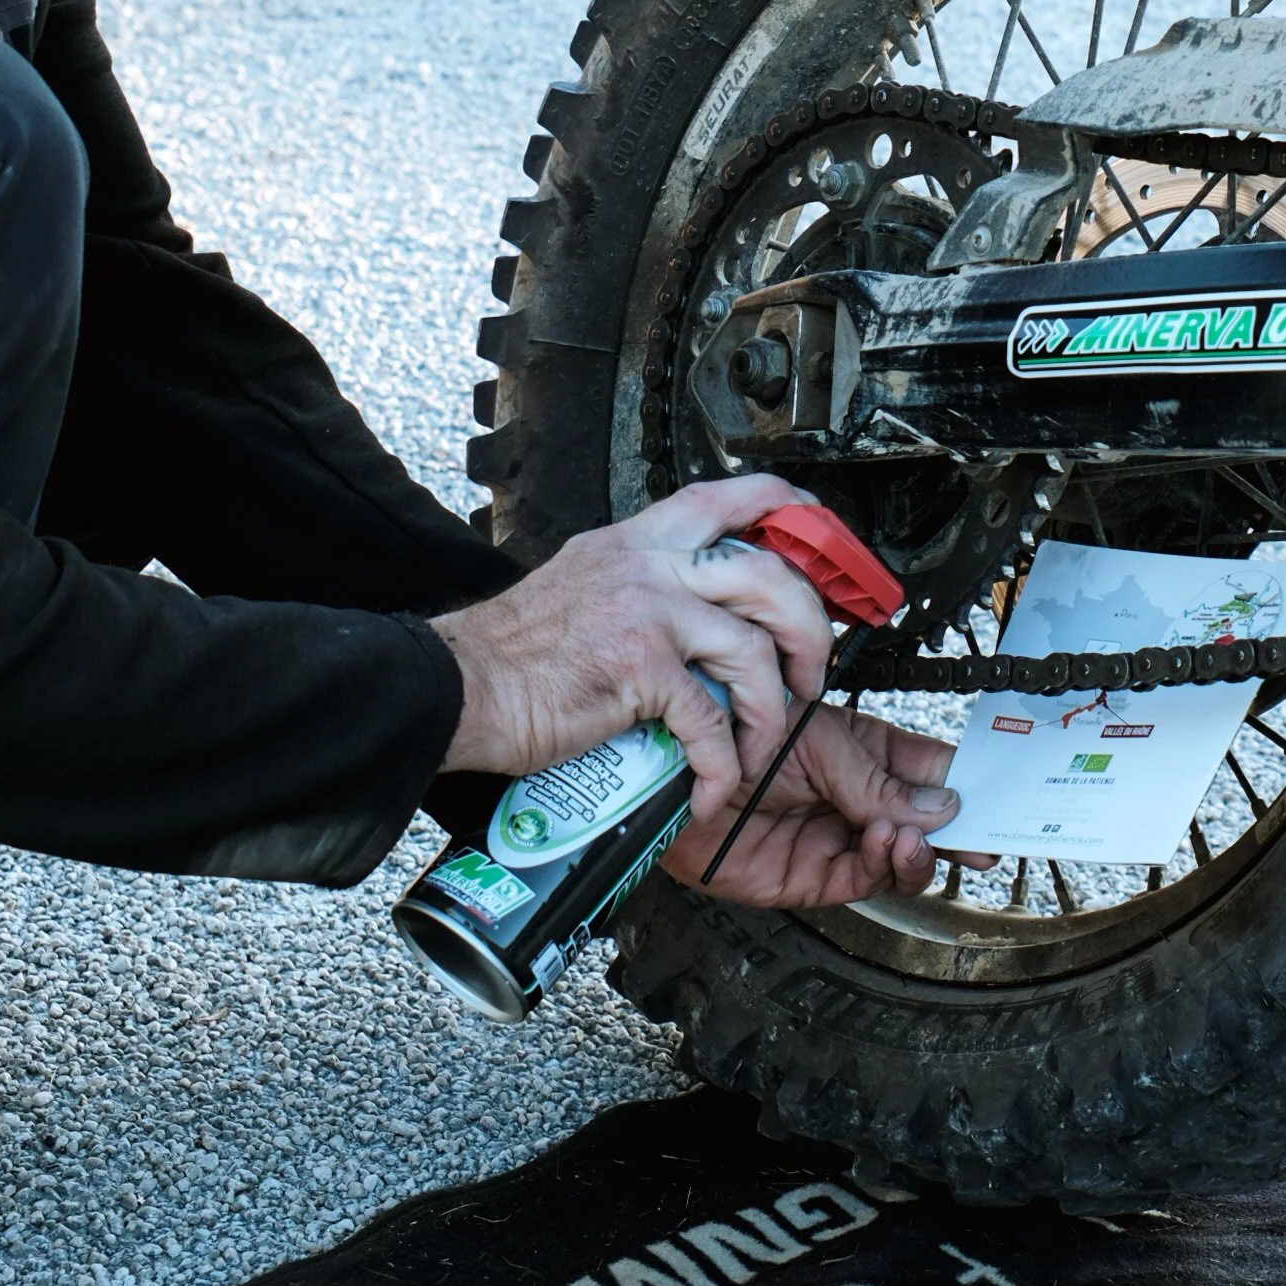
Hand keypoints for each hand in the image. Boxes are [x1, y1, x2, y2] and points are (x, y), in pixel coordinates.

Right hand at [432, 475, 831, 813]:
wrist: (456, 688)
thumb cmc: (513, 654)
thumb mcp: (584, 585)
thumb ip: (642, 585)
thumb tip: (698, 615)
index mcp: (638, 540)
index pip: (734, 497)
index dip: (796, 514)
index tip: (828, 545)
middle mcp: (648, 563)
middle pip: (771, 576)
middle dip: (810, 632)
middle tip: (810, 675)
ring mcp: (647, 610)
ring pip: (754, 648)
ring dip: (771, 710)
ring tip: (760, 746)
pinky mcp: (639, 667)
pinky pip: (711, 719)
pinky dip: (721, 765)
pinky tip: (708, 787)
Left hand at [665, 705, 994, 905]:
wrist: (676, 777)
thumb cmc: (733, 736)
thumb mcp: (819, 743)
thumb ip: (878, 780)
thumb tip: (940, 804)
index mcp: (862, 749)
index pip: (927, 768)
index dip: (963, 782)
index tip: (996, 793)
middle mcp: (854, 796)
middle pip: (922, 821)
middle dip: (955, 830)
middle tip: (983, 835)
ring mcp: (836, 838)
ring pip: (901, 858)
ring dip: (919, 849)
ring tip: (913, 835)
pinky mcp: (812, 878)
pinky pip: (866, 881)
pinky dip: (886, 869)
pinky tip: (889, 846)